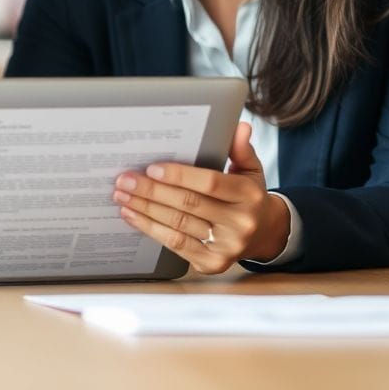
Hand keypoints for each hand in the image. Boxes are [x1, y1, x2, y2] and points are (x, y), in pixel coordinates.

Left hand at [112, 122, 290, 272]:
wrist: (265, 235)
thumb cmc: (249, 197)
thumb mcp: (251, 170)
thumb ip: (240, 149)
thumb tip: (240, 126)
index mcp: (248, 195)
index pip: (210, 183)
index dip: (180, 176)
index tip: (152, 168)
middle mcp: (240, 223)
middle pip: (188, 204)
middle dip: (152, 191)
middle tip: (126, 180)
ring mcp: (226, 246)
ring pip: (178, 224)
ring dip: (145, 209)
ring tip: (123, 196)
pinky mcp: (212, 263)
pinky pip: (175, 244)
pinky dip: (151, 229)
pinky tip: (133, 216)